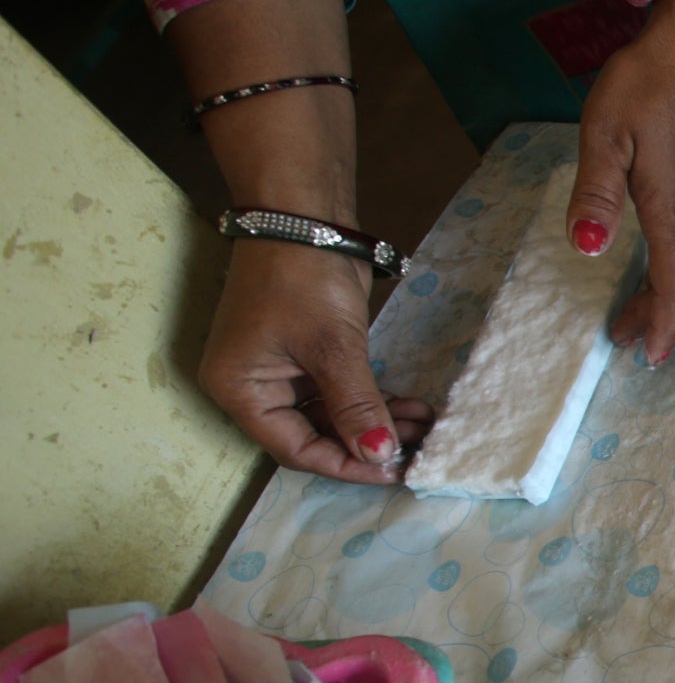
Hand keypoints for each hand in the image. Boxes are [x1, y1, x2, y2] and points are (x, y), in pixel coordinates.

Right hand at [200, 239, 430, 483]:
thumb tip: (379, 456)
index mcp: (239, 391)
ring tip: (427, 427)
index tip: (394, 469)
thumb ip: (356, 405)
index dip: (346, 464)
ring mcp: (278, 371)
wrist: (303, 214)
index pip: (294, 449)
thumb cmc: (303, 277)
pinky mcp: (304, 355)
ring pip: (332, 415)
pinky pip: (338, 391)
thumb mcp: (333, 347)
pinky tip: (413, 407)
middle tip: (420, 449)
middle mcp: (253, 387)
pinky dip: (373, 400)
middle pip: (313, 436)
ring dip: (377, 422)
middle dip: (368, 443)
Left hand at [566, 0, 674, 363]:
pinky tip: (661, 263)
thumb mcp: (606, 134)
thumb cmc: (647, 85)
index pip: (671, 283)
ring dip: (668, 292)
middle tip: (627, 340)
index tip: (648, 356)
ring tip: (637, 311)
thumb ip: (597, 194)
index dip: (659, 322)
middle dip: (658, 316)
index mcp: (673, 209)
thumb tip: (589, 249)